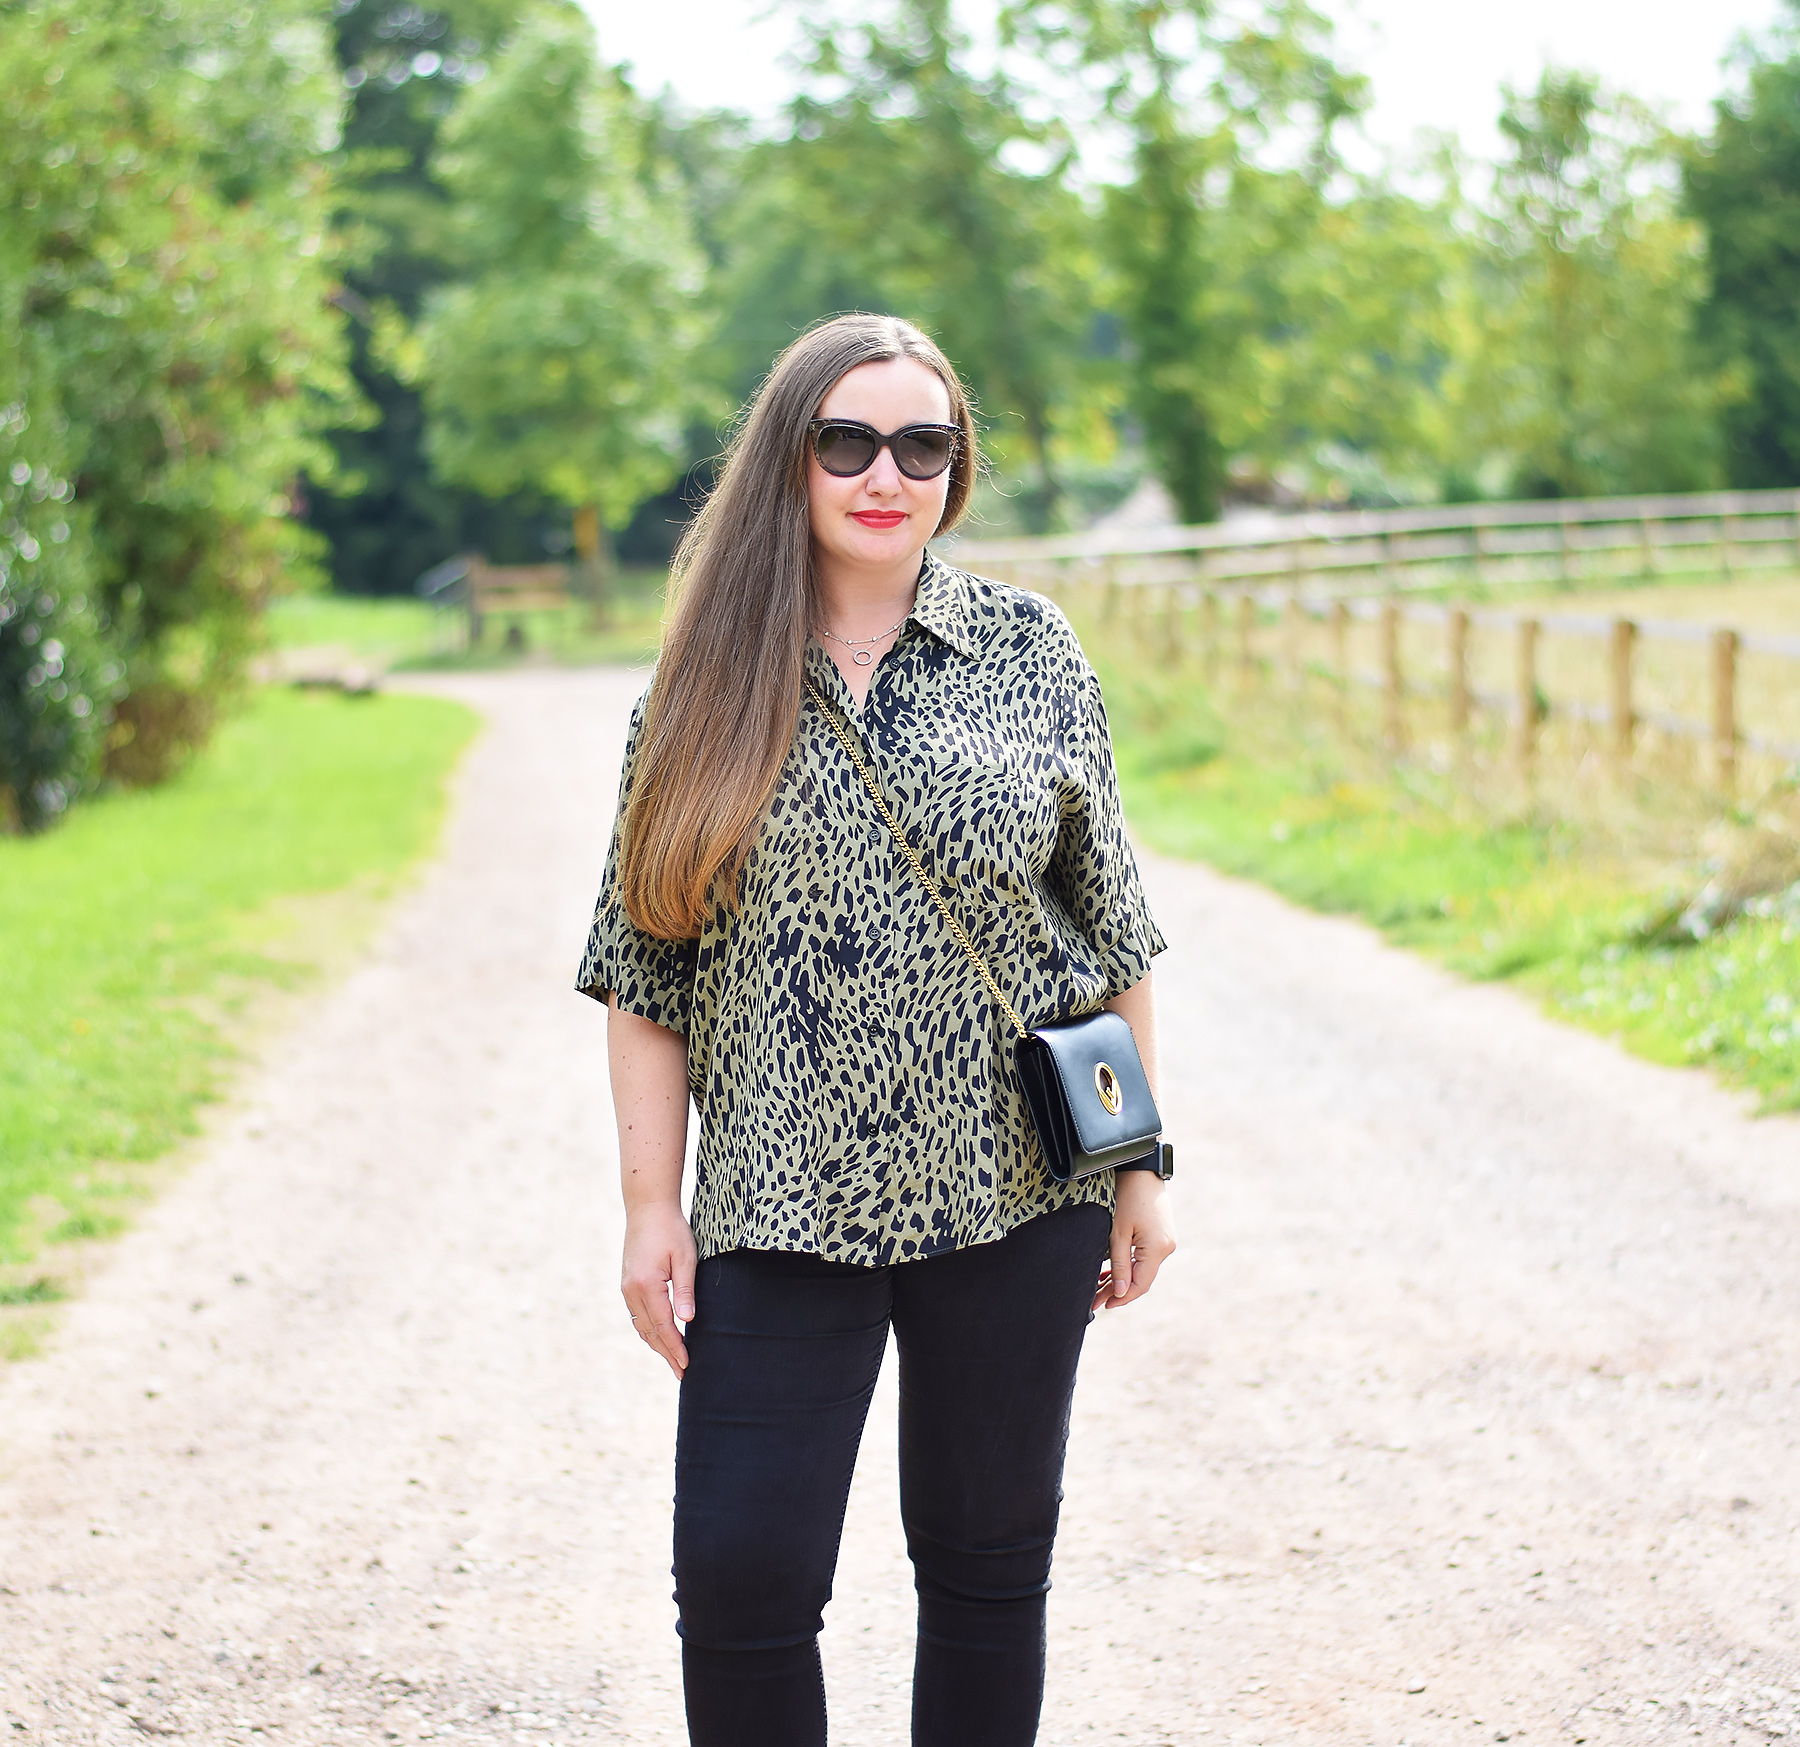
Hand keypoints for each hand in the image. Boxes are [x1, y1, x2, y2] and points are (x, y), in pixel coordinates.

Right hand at [621, 1201, 696, 1377]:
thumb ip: (685, 1291)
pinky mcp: (627, 1283)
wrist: (647, 1208)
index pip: (664, 1326)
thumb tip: (687, 1321)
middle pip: (650, 1332)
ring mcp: (626, 1287)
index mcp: (647, 1286)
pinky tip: (658, 1335)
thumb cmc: (671, 1230)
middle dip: (666, 1353)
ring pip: (640, 1325)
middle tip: (682, 1371)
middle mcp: (632, 1291)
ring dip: (656, 1344)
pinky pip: (636, 1315)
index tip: (686, 1364)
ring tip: (672, 1359)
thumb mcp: (685, 1258)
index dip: (675, 1347)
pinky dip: (648, 1329)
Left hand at [1095, 1171, 1175, 1311]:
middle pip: (1141, 1279)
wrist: (1142, 1169)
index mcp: (1158, 1249)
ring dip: (1122, 1278)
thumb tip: (1121, 1293)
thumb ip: (1120, 1264)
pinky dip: (1130, 1265)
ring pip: (1142, 1269)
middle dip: (1118, 1290)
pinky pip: (1146, 1257)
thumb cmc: (1127, 1197)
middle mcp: (1167, 1248)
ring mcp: (1166, 1241)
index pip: (1140, 1285)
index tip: (1103, 1305)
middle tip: (1095, 1300)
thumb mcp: (1118, 1233)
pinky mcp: (1162, 1235)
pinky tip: (1112, 1270)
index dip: (1122, 1298)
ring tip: (1099, 1286)